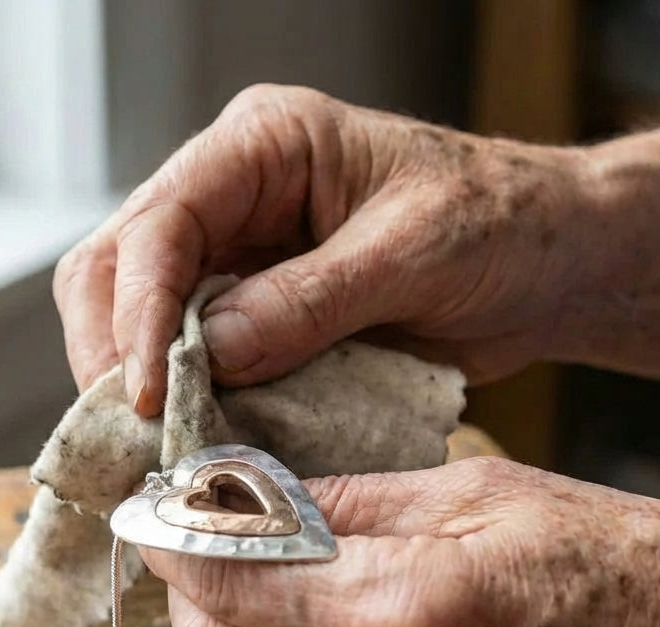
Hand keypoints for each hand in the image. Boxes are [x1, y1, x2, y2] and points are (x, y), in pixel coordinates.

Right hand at [54, 85, 596, 414]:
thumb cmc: (500, 225)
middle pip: (119, 266)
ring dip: (138, 383)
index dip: (138, 310)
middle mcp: (232, 197)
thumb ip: (310, 300)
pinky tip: (194, 441)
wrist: (546, 264)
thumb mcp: (413, 252)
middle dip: (113, 350)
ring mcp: (238, 259)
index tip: (145, 391)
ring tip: (155, 446)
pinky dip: (185, 403)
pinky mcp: (255, 316)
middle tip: (133, 430)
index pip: (161, 221)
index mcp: (264, 147)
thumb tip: (211, 352)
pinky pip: (192, 359)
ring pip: (139, 317)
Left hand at [140, 458, 659, 626]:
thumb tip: (250, 494)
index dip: (178, 544)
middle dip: (189, 604)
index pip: (230, 580)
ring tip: (265, 618)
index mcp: (408, 611)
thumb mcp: (488, 496)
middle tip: (199, 562)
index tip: (158, 520)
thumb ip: (351, 501)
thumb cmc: (629, 573)